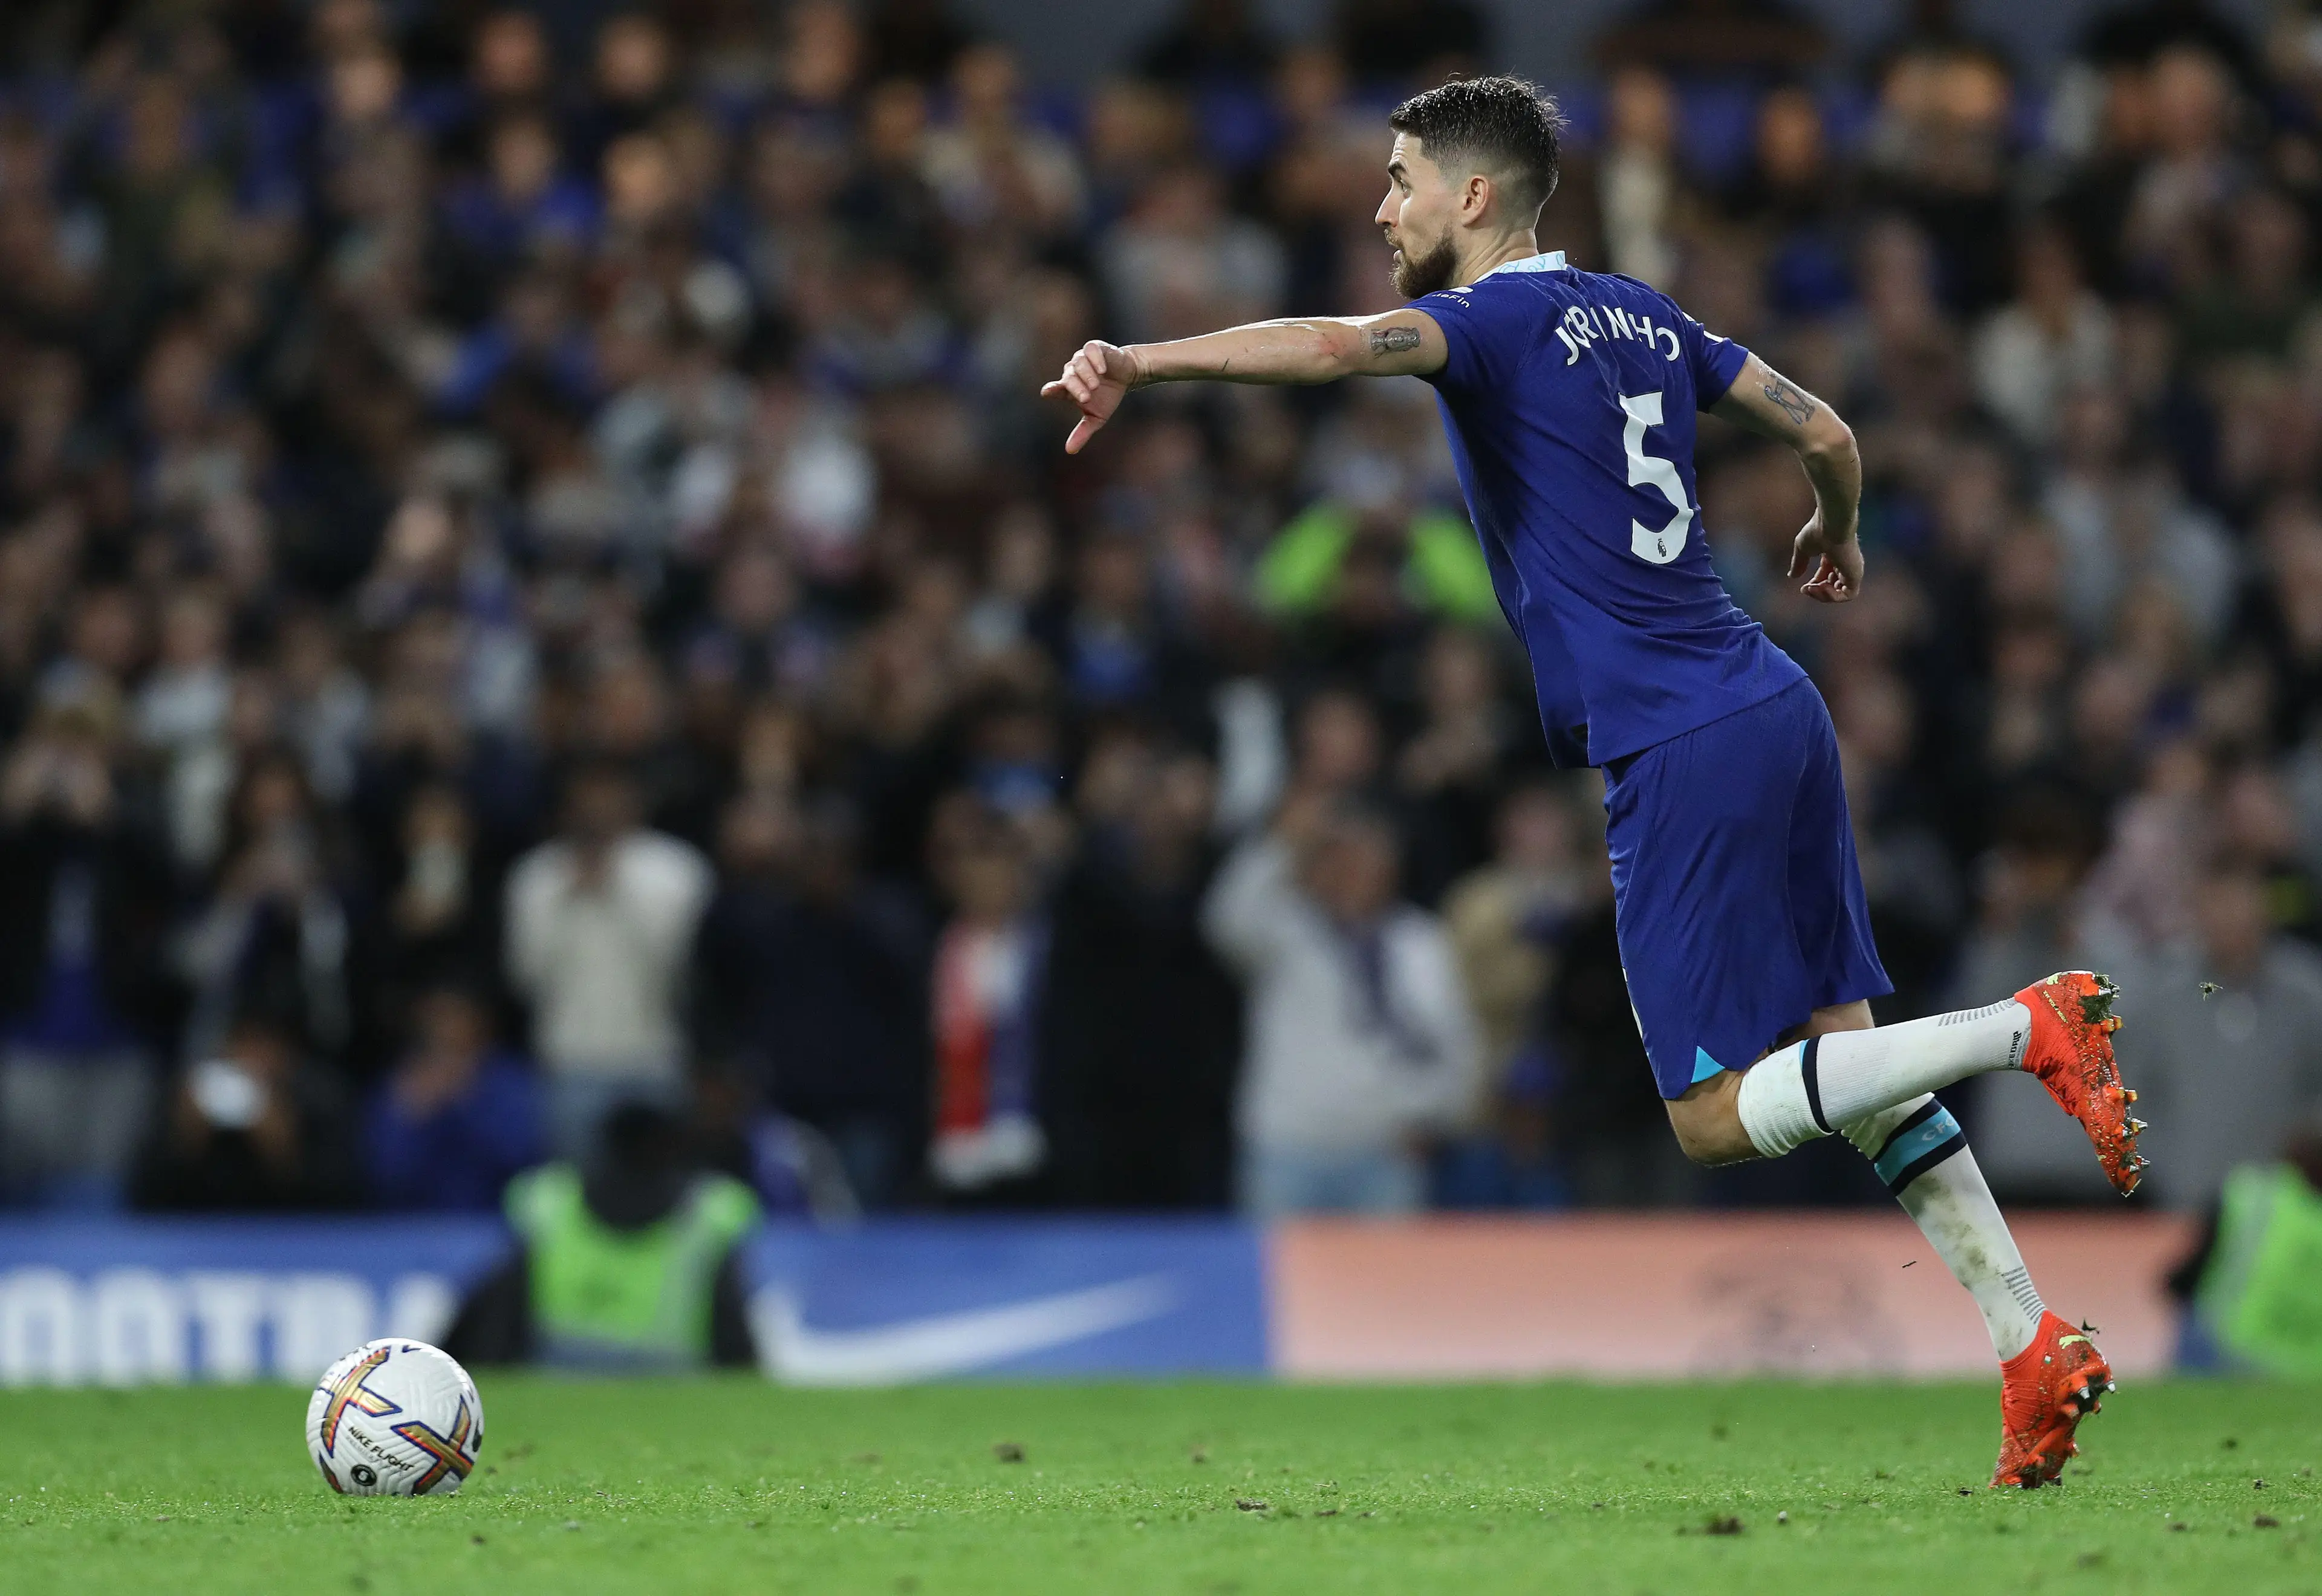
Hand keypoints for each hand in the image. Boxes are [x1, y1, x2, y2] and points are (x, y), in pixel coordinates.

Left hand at [1040, 340, 1143, 454]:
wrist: (1127, 375)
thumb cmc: (1108, 396)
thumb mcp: (1096, 418)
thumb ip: (1082, 432)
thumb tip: (1069, 451)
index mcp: (1069, 387)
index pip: (1056, 388)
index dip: (1052, 390)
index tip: (1047, 392)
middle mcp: (1072, 371)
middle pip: (1068, 378)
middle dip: (1076, 388)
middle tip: (1086, 398)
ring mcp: (1082, 358)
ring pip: (1078, 363)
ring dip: (1086, 375)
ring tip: (1096, 385)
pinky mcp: (1094, 347)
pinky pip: (1090, 349)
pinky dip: (1094, 359)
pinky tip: (1102, 369)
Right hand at [1788, 511, 1861, 603]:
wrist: (1831, 525)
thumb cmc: (1817, 531)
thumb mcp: (1802, 549)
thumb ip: (1798, 563)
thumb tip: (1792, 576)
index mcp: (1834, 556)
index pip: (1827, 577)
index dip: (1815, 585)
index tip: (1803, 587)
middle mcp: (1845, 564)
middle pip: (1834, 587)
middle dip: (1818, 592)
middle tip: (1806, 589)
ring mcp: (1851, 570)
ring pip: (1841, 593)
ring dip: (1824, 596)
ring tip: (1813, 589)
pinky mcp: (1855, 575)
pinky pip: (1848, 595)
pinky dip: (1833, 597)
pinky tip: (1822, 588)